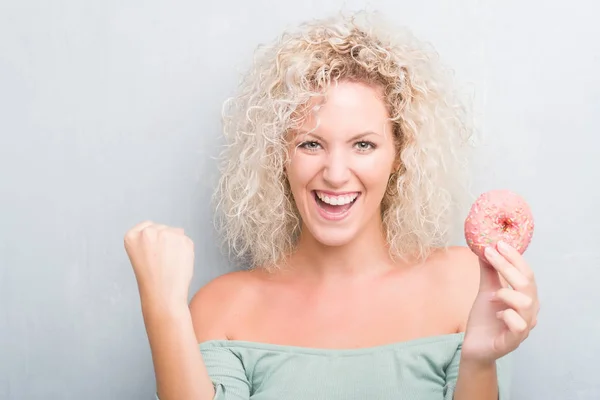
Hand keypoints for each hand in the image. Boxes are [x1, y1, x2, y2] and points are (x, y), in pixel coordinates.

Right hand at [124, 221, 194, 308]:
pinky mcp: (182, 239)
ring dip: (176, 244)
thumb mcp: (140, 254)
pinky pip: (186, 240)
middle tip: (161, 261)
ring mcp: (166, 234)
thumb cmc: (151, 279)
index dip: (153, 240)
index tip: (152, 253)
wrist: (163, 295)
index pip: (147, 226)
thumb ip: (150, 238)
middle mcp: (148, 232)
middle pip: (162, 228)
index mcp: (132, 236)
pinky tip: (178, 262)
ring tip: (169, 262)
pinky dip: (185, 250)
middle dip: (164, 241)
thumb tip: (176, 230)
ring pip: (176, 232)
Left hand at [461, 241, 539, 363]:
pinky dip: (507, 315)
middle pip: (527, 284)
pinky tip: (497, 314)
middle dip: (508, 266)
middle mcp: (529, 312)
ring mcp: (524, 327)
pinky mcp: (513, 341)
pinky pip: (519, 325)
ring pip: (526, 303)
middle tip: (490, 253)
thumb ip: (489, 272)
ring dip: (506, 293)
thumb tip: (485, 248)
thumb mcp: (486, 291)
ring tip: (492, 295)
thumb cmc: (485, 319)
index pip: (526, 273)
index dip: (515, 257)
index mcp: (525, 298)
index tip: (499, 243)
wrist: (475, 347)